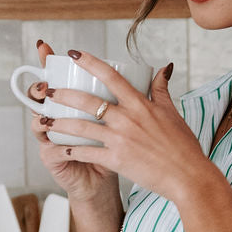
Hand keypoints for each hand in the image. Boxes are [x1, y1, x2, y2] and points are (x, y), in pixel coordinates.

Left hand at [37, 47, 209, 204]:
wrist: (188, 177)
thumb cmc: (183, 146)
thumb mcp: (172, 113)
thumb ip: (162, 90)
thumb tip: (163, 68)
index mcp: (141, 104)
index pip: (111, 76)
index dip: (89, 62)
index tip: (72, 54)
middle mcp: (127, 118)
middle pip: (87, 100)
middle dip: (63, 94)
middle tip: (48, 92)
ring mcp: (120, 139)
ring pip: (81, 126)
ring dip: (58, 123)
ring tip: (43, 121)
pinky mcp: (116, 160)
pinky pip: (87, 152)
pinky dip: (71, 150)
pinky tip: (60, 148)